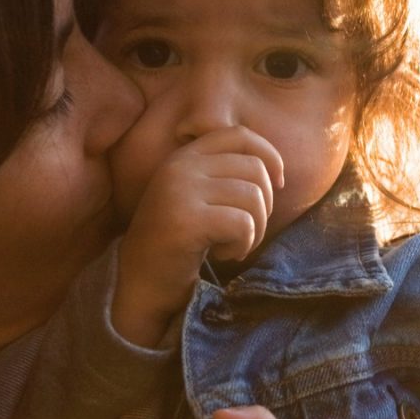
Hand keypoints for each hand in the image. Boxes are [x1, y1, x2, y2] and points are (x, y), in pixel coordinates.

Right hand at [113, 127, 283, 345]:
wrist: (142, 284)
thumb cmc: (180, 245)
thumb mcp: (200, 198)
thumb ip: (226, 177)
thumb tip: (276, 173)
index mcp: (185, 156)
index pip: (239, 135)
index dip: (269, 156)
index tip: (277, 185)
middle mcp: (180, 166)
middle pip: (255, 169)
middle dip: (263, 206)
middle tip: (244, 232)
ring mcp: (181, 190)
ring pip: (253, 197)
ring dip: (254, 230)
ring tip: (231, 245)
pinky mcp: (186, 219)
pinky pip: (243, 224)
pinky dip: (243, 245)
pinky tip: (222, 255)